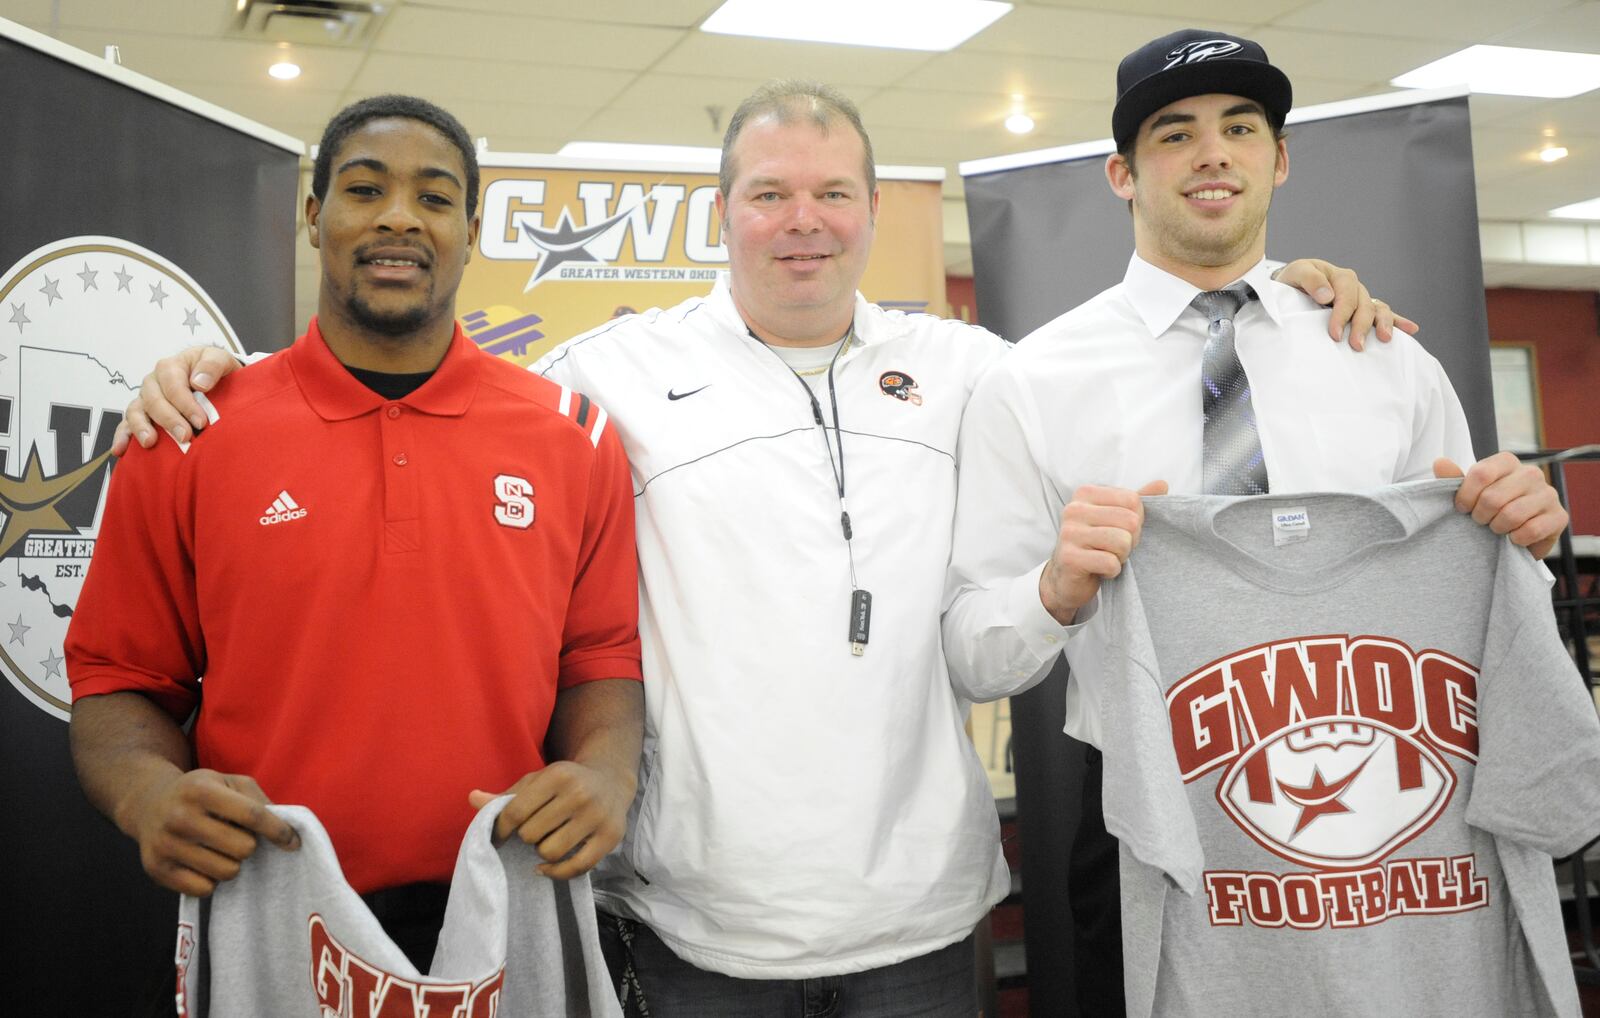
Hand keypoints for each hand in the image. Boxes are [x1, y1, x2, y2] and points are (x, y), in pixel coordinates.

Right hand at [111, 345, 241, 454]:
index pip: (173, 385)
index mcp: (171, 367)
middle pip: (154, 400)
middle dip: (169, 419)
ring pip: (136, 411)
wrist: (211, 378)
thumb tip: (199, 382)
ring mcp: (145, 399)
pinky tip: (120, 450)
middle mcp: (154, 382)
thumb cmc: (214, 370)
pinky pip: (126, 424)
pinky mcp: (141, 414)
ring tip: (150, 442)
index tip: (201, 422)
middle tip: (185, 436)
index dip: (186, 404)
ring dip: (141, 428)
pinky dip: (122, 436)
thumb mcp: (220, 359)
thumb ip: (212, 365)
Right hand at [122, 767, 299, 895]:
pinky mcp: (157, 870)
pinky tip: (203, 863)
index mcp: (202, 790)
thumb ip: (258, 800)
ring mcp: (165, 845)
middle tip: (238, 837)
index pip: (252, 815)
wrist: (148, 804)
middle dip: (249, 845)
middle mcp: (180, 817)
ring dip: (231, 863)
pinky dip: (211, 880)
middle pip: (243, 848)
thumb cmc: (201, 793)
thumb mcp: (229, 782)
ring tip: (219, 850)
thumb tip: (286, 830)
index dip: (278, 831)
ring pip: (227, 871)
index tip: (294, 842)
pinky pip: (204, 889)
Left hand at [469, 760, 635, 879]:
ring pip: (550, 852)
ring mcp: (597, 816)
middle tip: (535, 831)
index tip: (500, 834)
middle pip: (530, 834)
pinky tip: (547, 868)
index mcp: (557, 775)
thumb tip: (472, 799)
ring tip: (548, 841)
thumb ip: (505, 796)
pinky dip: (557, 873)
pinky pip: (576, 868)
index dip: (500, 829)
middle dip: (527, 837)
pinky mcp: (610, 837)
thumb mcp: (536, 782)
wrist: (611, 780)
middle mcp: (579, 794)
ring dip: (542, 853)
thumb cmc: (564, 783)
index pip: (515, 812)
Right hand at [1039, 480, 1167, 623]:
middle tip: (1113, 548)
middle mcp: (1074, 509)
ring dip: (1121, 556)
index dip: (1136, 521)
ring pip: (1122, 542)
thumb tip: (1162, 484)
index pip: (1132, 500)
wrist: (1066, 578)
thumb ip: (1136, 501)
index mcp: (1086, 493)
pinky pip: (1110, 562)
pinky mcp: (1069, 558)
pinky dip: (1111, 571)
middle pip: (1131, 521)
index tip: (1119, 531)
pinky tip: (1099, 570)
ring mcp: (1069, 533)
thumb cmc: (1095, 545)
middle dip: (1130, 541)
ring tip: (1106, 557)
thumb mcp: (1115, 519)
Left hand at [1274, 258, 1418, 351]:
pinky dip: (1399, 321)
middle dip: (1361, 326)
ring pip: (1379, 310)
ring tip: (1385, 338)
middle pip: (1365, 306)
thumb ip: (1310, 280)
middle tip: (1356, 346)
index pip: (1347, 296)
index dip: (1342, 315)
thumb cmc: (1293, 280)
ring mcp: (1362, 299)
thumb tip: (1328, 295)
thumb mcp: (1295, 273)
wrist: (1291, 287)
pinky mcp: (1364, 310)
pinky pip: (1384, 314)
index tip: (1334, 334)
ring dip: (1384, 324)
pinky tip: (1411, 329)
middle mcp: (1355, 287)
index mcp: (1341, 277)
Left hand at [1434, 453, 1568, 558]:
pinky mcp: (1559, 516)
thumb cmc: (1487, 510)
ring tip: (1497, 528)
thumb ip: (1452, 480)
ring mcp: (1548, 494)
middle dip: (1480, 516)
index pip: (1481, 473)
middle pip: (1493, 497)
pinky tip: (1514, 537)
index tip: (1462, 508)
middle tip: (1481, 521)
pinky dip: (1516, 539)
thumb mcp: (1467, 494)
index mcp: (1507, 462)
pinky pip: (1531, 530)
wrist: (1512, 537)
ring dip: (1497, 528)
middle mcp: (1531, 473)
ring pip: (1512, 514)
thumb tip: (1440, 462)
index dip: (1466, 496)